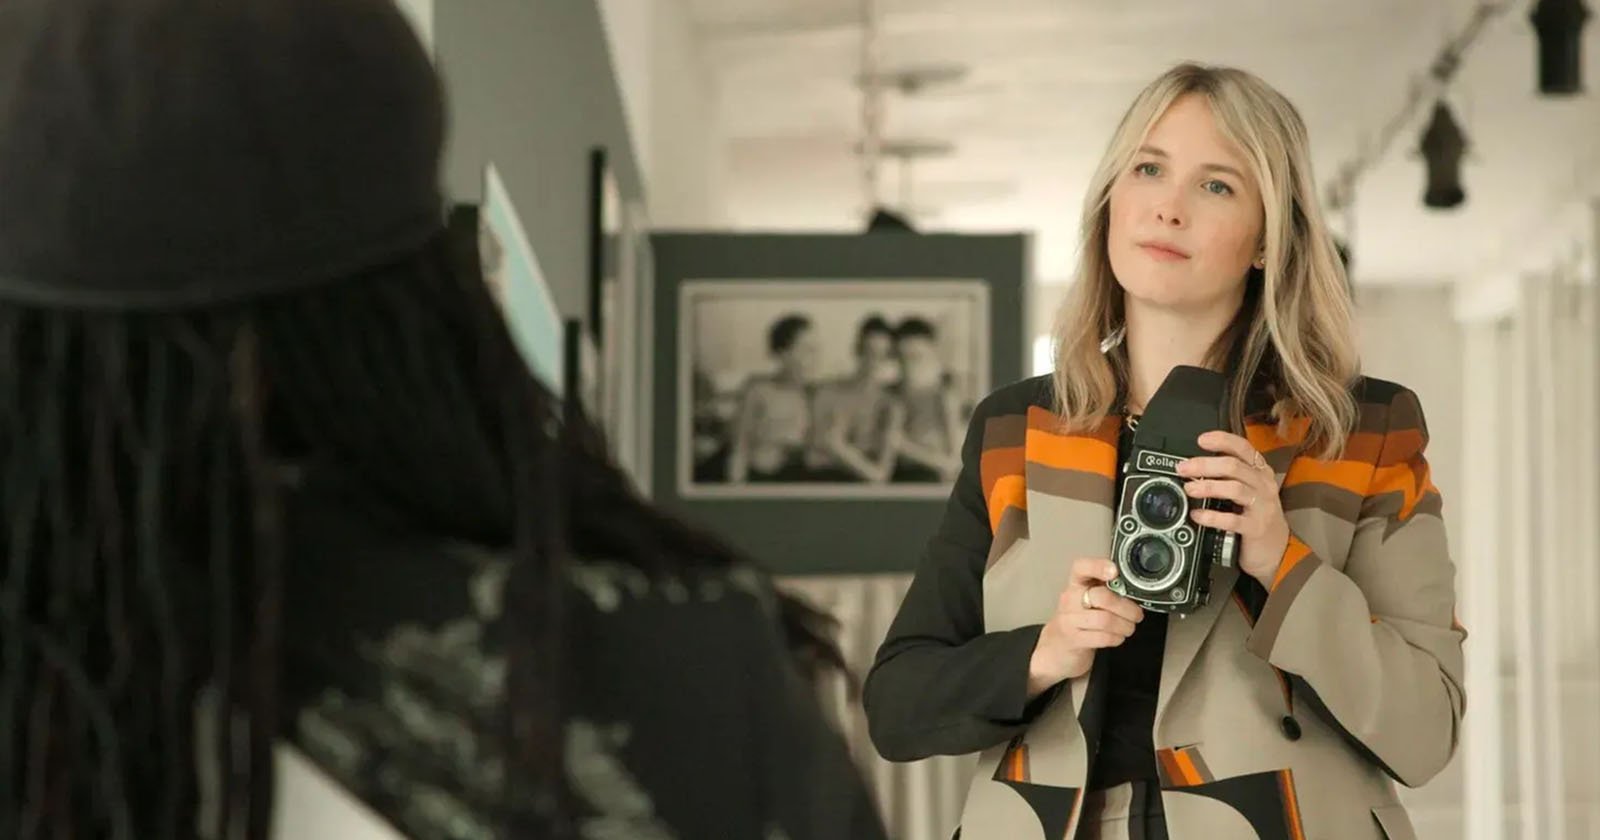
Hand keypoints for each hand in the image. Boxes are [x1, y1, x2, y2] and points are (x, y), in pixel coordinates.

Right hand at [1027, 557, 1145, 697]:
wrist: (1058, 644)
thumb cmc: (1081, 617)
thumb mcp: (1089, 598)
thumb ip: (1107, 589)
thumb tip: (1133, 589)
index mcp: (1076, 583)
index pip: (1082, 567)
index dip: (1098, 566)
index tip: (1114, 571)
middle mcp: (1070, 598)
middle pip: (1102, 597)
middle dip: (1127, 608)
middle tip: (1136, 614)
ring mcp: (1069, 619)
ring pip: (1105, 620)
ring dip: (1125, 626)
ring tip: (1129, 627)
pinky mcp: (1073, 639)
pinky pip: (1102, 637)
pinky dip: (1116, 638)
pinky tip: (1118, 637)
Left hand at [1177, 431, 1289, 587]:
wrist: (1277, 550)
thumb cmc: (1256, 515)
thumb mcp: (1248, 490)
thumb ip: (1229, 476)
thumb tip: (1196, 465)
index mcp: (1260, 472)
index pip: (1243, 448)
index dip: (1223, 440)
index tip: (1201, 440)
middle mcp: (1263, 485)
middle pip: (1234, 467)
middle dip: (1205, 465)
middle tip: (1183, 468)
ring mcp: (1262, 507)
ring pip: (1235, 489)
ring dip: (1208, 487)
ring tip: (1189, 489)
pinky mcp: (1256, 528)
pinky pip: (1233, 519)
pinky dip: (1212, 516)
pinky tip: (1198, 515)